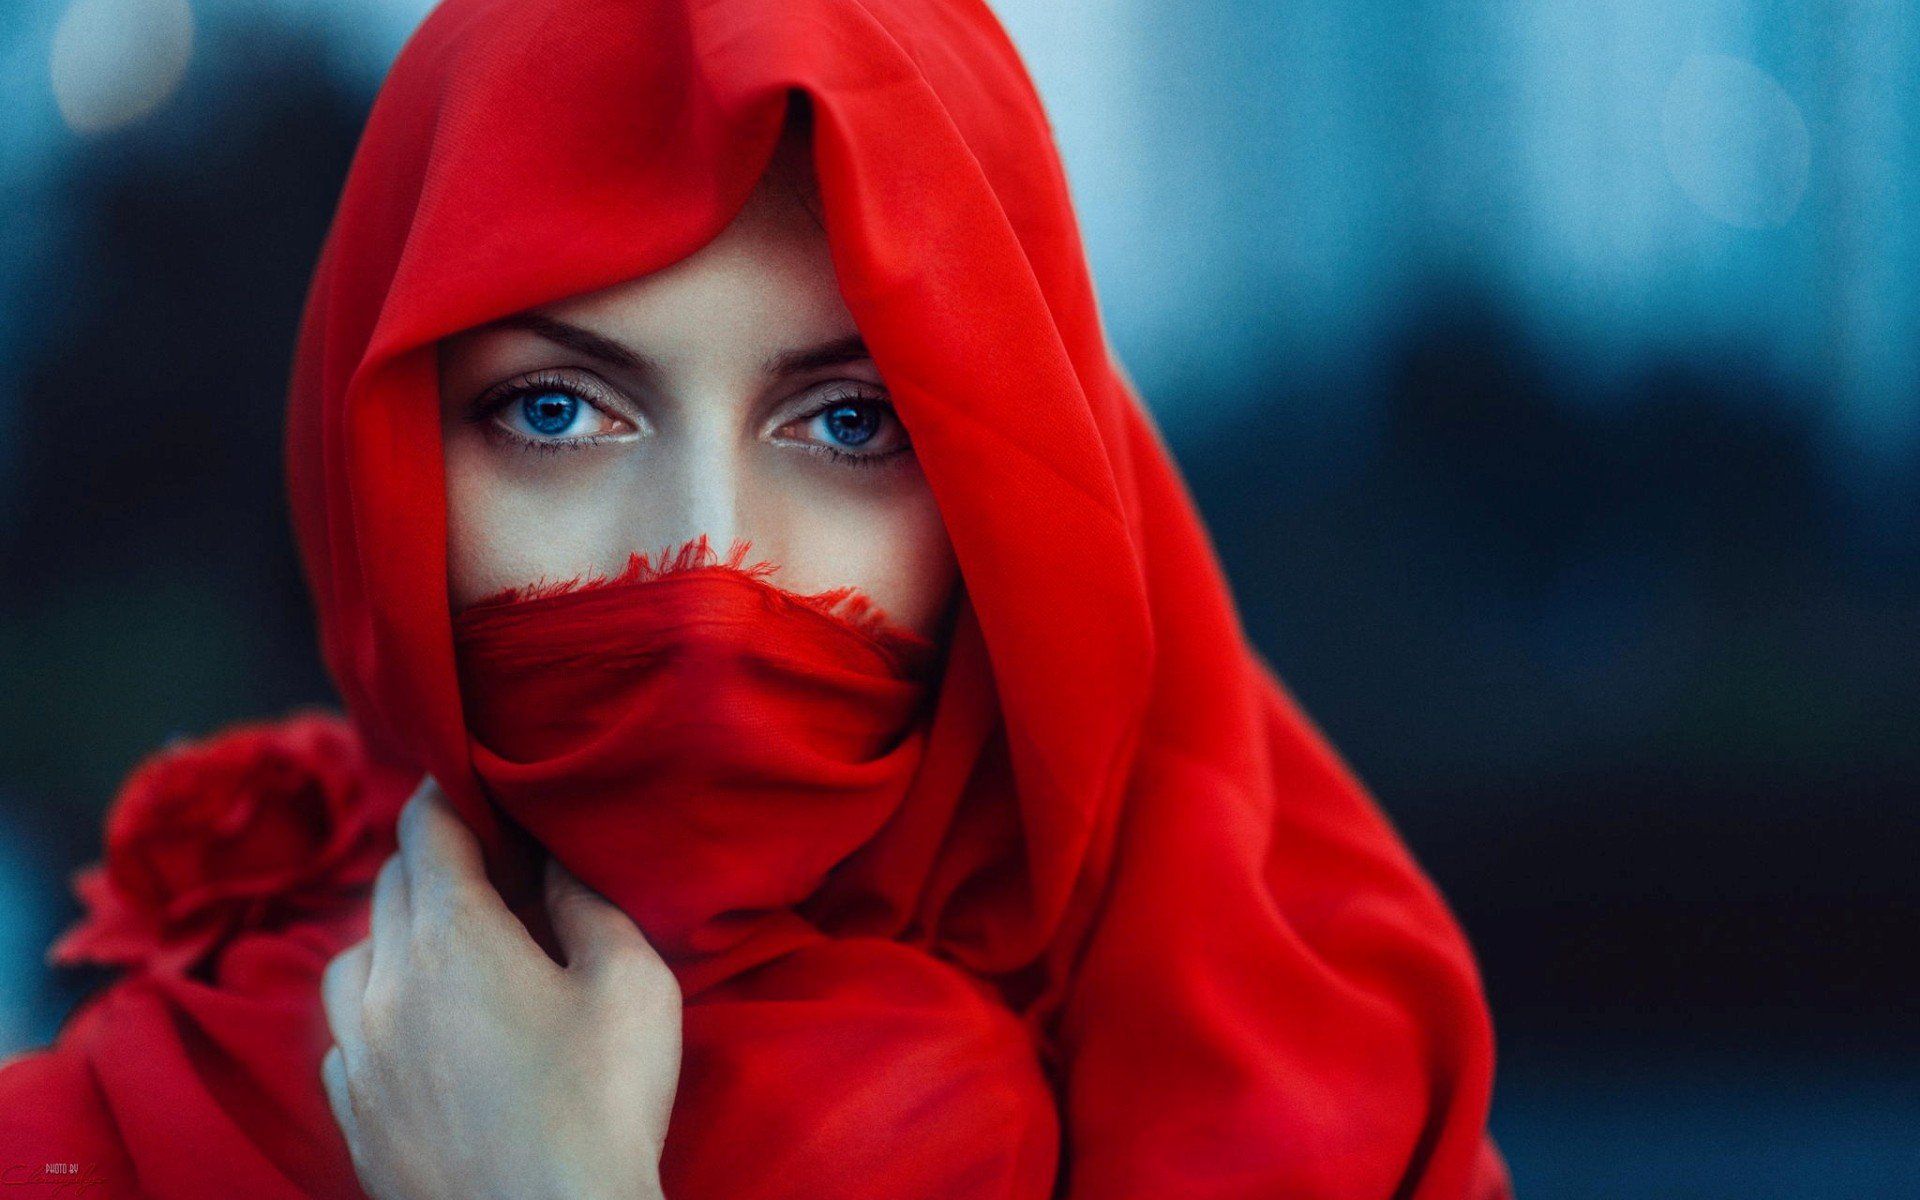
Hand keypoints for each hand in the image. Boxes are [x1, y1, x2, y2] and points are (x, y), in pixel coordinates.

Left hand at [321, 777, 680, 1199]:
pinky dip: (380, 1010)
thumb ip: (590, 905)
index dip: (452, 793)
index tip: (479, 783)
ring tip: (454, 950)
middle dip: (437, 861)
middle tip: (494, 865)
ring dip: (398, 935)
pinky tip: (426, 1030)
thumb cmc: (604, 1107)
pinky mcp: (352, 1117)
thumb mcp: (633, 986)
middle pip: (390, 885)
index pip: (428, 828)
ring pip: (354, 958)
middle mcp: (385, 986)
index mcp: (453, 938)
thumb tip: (557, 861)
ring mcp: (357, 1057)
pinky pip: (346, 1035)